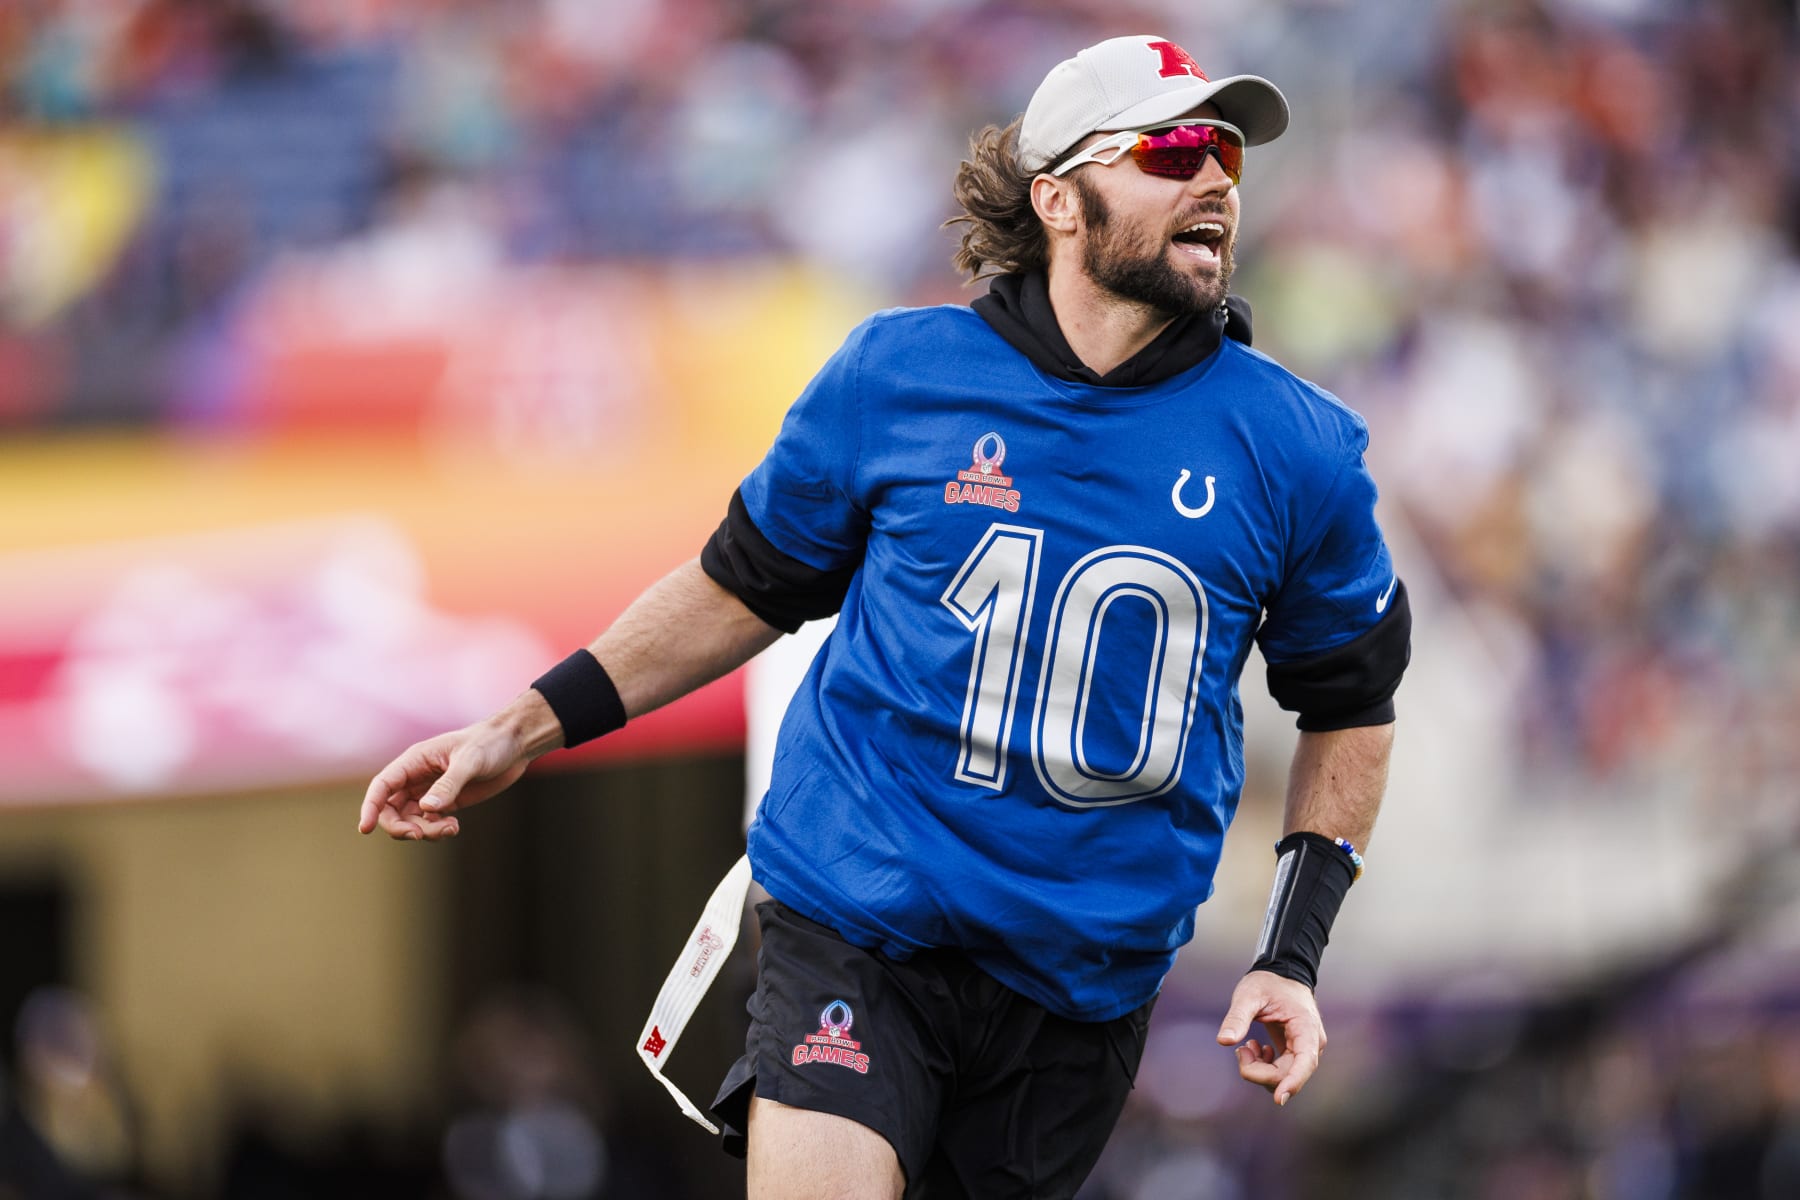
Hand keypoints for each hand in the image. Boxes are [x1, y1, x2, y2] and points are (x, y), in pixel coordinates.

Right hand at [357, 710, 543, 840]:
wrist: (515, 744)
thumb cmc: (490, 743)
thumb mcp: (470, 761)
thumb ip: (448, 785)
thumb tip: (425, 808)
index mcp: (415, 760)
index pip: (382, 785)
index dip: (370, 807)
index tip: (365, 829)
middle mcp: (418, 777)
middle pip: (390, 809)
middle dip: (399, 826)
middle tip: (418, 834)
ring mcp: (431, 791)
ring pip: (410, 820)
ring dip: (423, 831)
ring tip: (450, 828)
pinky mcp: (447, 802)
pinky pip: (429, 823)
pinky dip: (436, 831)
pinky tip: (454, 826)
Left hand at [1215, 969, 1325, 1105]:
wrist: (1280, 974)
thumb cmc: (1267, 982)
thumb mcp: (1248, 994)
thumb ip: (1237, 1017)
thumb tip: (1224, 1041)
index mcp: (1306, 1028)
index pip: (1305, 1062)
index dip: (1292, 1082)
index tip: (1278, 1099)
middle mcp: (1311, 1043)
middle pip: (1288, 1074)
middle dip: (1259, 1071)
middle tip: (1241, 1049)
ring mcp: (1306, 1050)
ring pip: (1284, 1077)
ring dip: (1260, 1069)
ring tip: (1247, 1045)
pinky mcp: (1297, 1052)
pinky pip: (1282, 1071)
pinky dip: (1264, 1066)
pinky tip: (1256, 1048)